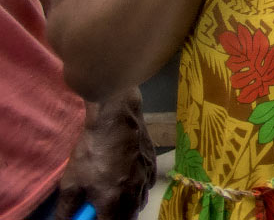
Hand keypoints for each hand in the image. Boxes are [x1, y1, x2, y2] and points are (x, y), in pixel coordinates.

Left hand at [54, 90, 155, 219]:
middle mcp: (133, 193)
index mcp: (112, 200)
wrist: (116, 118)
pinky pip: (148, 186)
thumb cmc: (91, 149)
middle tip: (104, 211)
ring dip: (130, 206)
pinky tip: (131, 182)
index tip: (93, 217)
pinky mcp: (152, 164)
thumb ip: (66, 206)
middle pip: (129, 217)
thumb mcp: (70, 180)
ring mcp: (145, 178)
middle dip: (117, 218)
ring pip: (141, 202)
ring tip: (118, 199)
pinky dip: (140, 190)